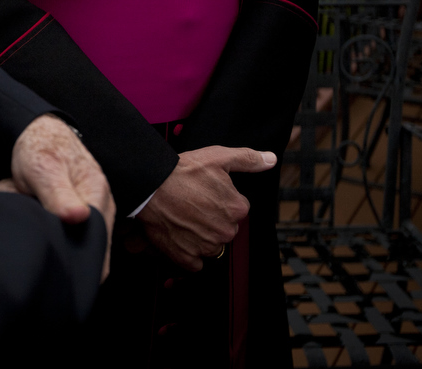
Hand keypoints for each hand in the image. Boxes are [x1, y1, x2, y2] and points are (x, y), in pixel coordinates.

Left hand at [0, 114, 114, 279]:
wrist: (39, 133)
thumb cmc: (41, 148)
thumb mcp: (43, 169)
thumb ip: (59, 195)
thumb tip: (78, 218)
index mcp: (98, 194)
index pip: (98, 244)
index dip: (80, 262)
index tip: (59, 271)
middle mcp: (103, 205)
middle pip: (94, 249)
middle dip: (73, 260)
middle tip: (48, 266)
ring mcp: (95, 210)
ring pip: (85, 245)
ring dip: (66, 250)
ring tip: (48, 252)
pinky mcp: (83, 214)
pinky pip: (78, 237)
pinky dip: (63, 241)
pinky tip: (50, 241)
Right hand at [136, 146, 275, 271]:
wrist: (150, 187)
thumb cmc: (182, 172)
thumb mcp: (218, 157)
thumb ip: (248, 159)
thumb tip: (270, 159)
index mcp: (237, 208)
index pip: (237, 209)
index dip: (222, 199)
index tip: (206, 193)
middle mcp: (225, 231)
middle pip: (225, 228)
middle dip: (213, 219)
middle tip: (194, 204)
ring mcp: (206, 246)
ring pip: (211, 245)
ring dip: (202, 236)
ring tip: (184, 217)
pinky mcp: (187, 257)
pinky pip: (196, 263)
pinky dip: (189, 253)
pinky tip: (181, 235)